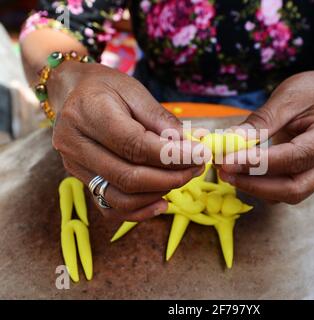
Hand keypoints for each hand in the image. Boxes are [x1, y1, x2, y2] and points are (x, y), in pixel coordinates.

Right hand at [50, 61, 206, 220]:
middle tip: (197, 168)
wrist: (72, 93)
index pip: (135, 145)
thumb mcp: (135, 91)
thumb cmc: (106, 88)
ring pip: (121, 198)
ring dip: (159, 193)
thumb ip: (160, 119)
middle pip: (128, 177)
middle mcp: (75, 144)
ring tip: (182, 177)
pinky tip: (162, 202)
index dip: (172, 155)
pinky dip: (139, 211)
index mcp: (88, 114)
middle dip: (171, 177)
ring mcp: (75, 166)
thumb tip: (188, 145)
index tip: (200, 154)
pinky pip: (110, 207)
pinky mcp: (81, 180)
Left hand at [218, 69, 313, 203]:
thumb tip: (230, 142)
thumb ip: (262, 121)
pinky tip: (243, 173)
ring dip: (256, 187)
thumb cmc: (312, 91)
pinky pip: (287, 189)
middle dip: (256, 185)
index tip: (227, 161)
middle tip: (224, 173)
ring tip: (228, 171)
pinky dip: (262, 185)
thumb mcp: (287, 96)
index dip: (259, 163)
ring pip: (289, 193)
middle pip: (295, 188)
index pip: (294, 157)